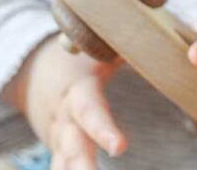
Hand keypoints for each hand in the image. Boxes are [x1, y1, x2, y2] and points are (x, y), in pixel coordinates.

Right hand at [1, 33, 128, 168]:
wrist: (33, 69)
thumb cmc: (79, 57)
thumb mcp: (97, 46)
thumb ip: (124, 44)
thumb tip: (162, 40)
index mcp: (77, 90)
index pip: (89, 110)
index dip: (102, 129)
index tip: (120, 148)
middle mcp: (64, 119)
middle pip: (71, 146)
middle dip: (82, 167)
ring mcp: (57, 140)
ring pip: (62, 166)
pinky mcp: (57, 154)